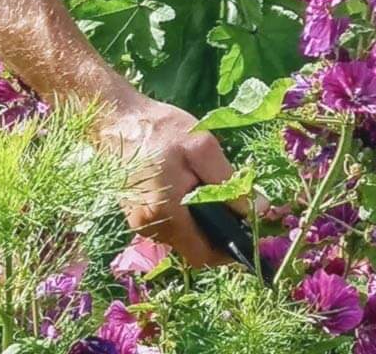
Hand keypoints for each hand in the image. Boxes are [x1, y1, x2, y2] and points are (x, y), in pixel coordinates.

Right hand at [96, 94, 241, 267]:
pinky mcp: (135, 213)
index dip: (229, 250)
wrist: (117, 119)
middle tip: (235, 207)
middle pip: (193, 247)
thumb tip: (258, 209)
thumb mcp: (202, 148)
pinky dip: (185, 214)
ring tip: (212, 193)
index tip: (248, 233)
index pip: (203, 255)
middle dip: (217, 233)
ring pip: (181, 237)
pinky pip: (169, 225)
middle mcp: (150, 227)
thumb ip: (229, 182)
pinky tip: (191, 189)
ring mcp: (139, 222)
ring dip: (201, 223)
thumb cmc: (160, 130)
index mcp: (166, 214)